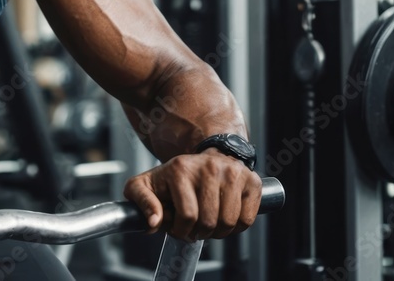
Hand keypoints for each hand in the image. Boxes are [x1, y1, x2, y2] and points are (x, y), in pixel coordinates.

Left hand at [123, 149, 261, 240]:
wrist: (203, 159)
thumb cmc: (173, 177)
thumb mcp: (145, 185)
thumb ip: (141, 201)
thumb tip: (153, 223)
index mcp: (181, 169)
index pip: (187, 215)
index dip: (181, 231)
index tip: (178, 230)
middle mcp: (209, 167)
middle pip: (209, 221)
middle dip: (200, 233)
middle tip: (195, 229)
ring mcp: (232, 172)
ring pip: (230, 222)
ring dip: (218, 233)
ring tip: (208, 224)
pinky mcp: (252, 181)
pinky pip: (247, 219)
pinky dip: (236, 228)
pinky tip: (224, 218)